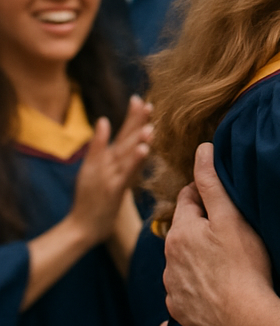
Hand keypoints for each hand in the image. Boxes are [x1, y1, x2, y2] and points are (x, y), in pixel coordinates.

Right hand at [69, 96, 151, 245]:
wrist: (83, 227)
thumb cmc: (92, 198)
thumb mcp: (94, 170)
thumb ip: (101, 148)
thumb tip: (103, 122)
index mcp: (106, 158)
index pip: (122, 134)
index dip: (132, 117)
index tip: (140, 99)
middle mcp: (107, 164)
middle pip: (124, 140)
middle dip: (136, 121)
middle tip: (147, 104)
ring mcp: (109, 176)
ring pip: (125, 154)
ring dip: (137, 138)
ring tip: (149, 125)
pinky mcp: (113, 190)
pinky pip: (127, 174)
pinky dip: (134, 161)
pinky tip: (143, 149)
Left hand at [163, 144, 273, 325]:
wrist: (245, 321)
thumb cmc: (244, 266)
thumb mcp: (231, 217)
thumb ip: (212, 182)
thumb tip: (202, 148)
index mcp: (180, 231)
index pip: (187, 198)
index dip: (206, 195)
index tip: (225, 202)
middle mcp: (168, 258)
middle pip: (184, 230)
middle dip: (201, 226)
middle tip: (230, 231)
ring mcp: (172, 287)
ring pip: (183, 260)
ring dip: (198, 256)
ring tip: (227, 262)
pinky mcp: (179, 310)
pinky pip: (186, 289)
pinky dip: (198, 284)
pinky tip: (219, 287)